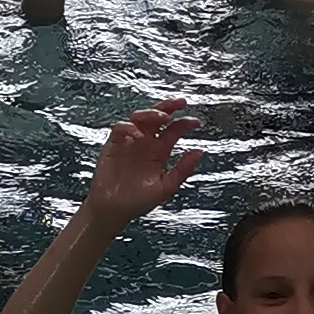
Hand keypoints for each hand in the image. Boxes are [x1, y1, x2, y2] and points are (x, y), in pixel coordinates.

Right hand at [82, 102, 199, 228]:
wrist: (114, 210)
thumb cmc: (139, 200)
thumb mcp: (166, 187)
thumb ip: (182, 170)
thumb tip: (199, 153)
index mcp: (160, 151)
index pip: (174, 130)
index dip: (185, 123)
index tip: (196, 122)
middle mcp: (146, 143)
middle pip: (157, 117)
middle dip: (169, 107)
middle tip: (180, 103)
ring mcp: (130, 142)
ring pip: (140, 118)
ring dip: (150, 113)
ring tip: (161, 117)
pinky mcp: (114, 145)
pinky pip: (120, 129)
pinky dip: (129, 127)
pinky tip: (138, 133)